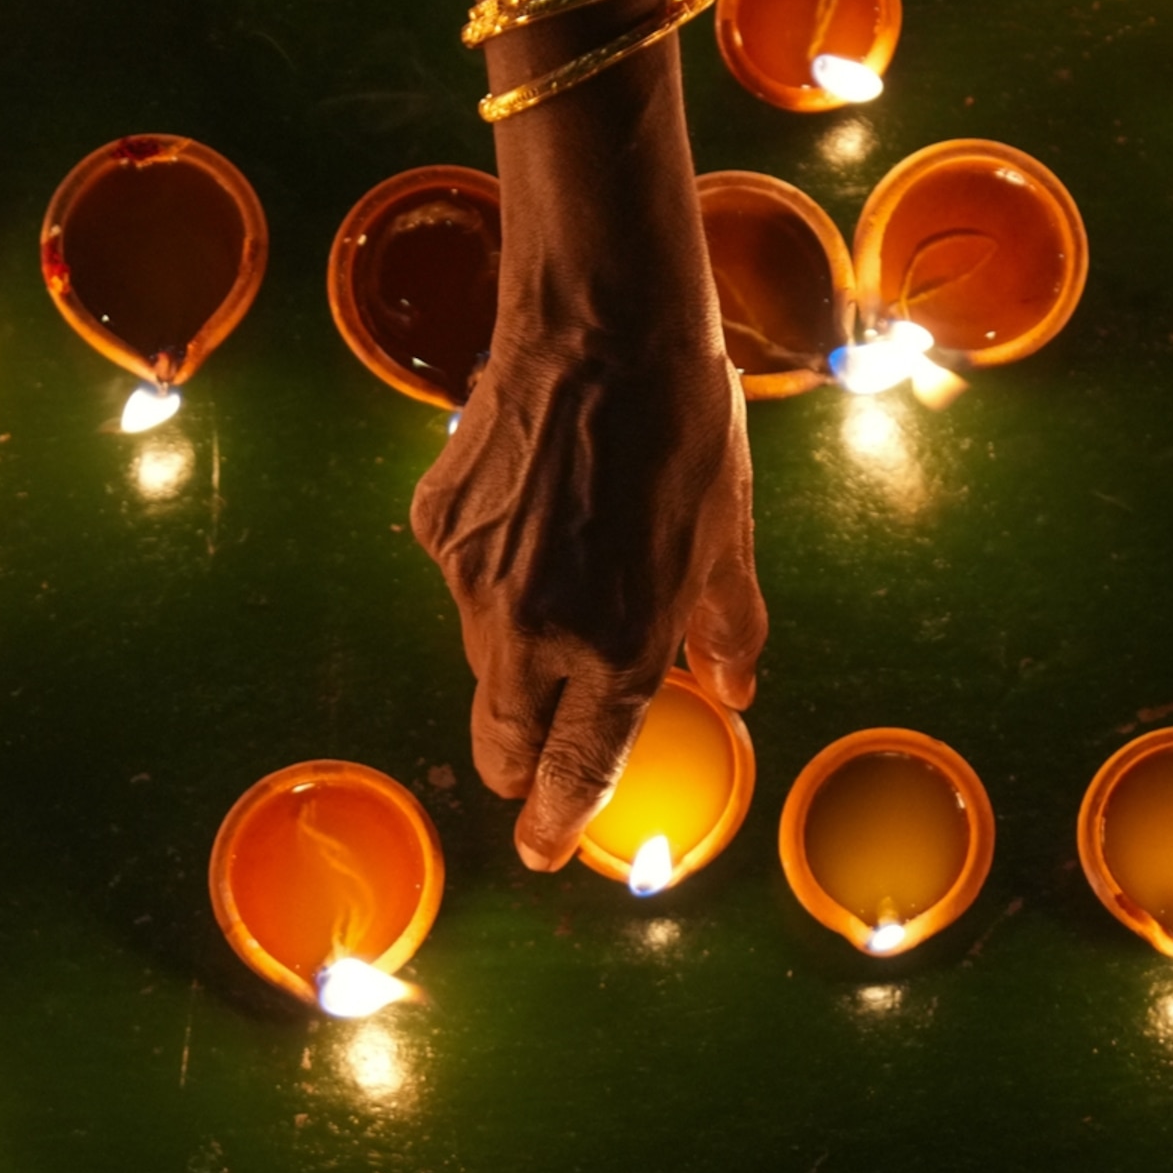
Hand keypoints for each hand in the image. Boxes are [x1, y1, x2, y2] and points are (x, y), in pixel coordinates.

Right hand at [413, 306, 764, 869]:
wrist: (601, 323)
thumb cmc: (683, 423)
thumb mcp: (728, 533)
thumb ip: (727, 627)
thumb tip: (734, 689)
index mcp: (619, 646)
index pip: (578, 768)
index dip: (560, 819)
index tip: (545, 849)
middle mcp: (534, 630)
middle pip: (506, 737)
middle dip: (522, 758)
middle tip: (540, 753)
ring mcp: (472, 579)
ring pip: (484, 656)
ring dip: (518, 650)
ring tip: (567, 574)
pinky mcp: (438, 526)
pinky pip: (462, 579)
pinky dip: (493, 572)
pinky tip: (534, 512)